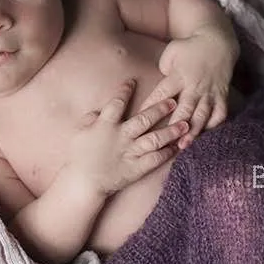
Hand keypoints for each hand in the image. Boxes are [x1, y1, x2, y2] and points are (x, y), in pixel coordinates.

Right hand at [63, 80, 188, 197]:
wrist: (82, 183)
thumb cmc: (78, 157)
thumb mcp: (79, 133)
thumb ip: (90, 119)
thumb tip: (98, 111)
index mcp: (105, 125)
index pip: (117, 103)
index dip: (125, 90)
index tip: (133, 81)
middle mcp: (121, 136)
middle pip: (144, 119)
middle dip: (160, 109)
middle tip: (173, 101)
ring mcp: (131, 152)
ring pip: (155, 138)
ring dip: (171, 131)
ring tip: (185, 124)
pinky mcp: (136, 168)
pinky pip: (155, 159)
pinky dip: (167, 153)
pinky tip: (177, 147)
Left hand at [140, 25, 236, 147]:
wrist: (218, 42)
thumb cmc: (189, 47)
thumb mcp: (171, 52)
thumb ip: (163, 69)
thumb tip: (160, 86)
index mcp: (179, 75)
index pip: (162, 93)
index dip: (151, 106)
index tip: (141, 120)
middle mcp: (195, 86)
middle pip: (185, 109)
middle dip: (176, 126)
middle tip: (166, 142)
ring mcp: (210, 92)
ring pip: (202, 115)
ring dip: (193, 131)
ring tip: (184, 145)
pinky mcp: (222, 95)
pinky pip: (220, 113)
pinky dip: (213, 125)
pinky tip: (205, 135)